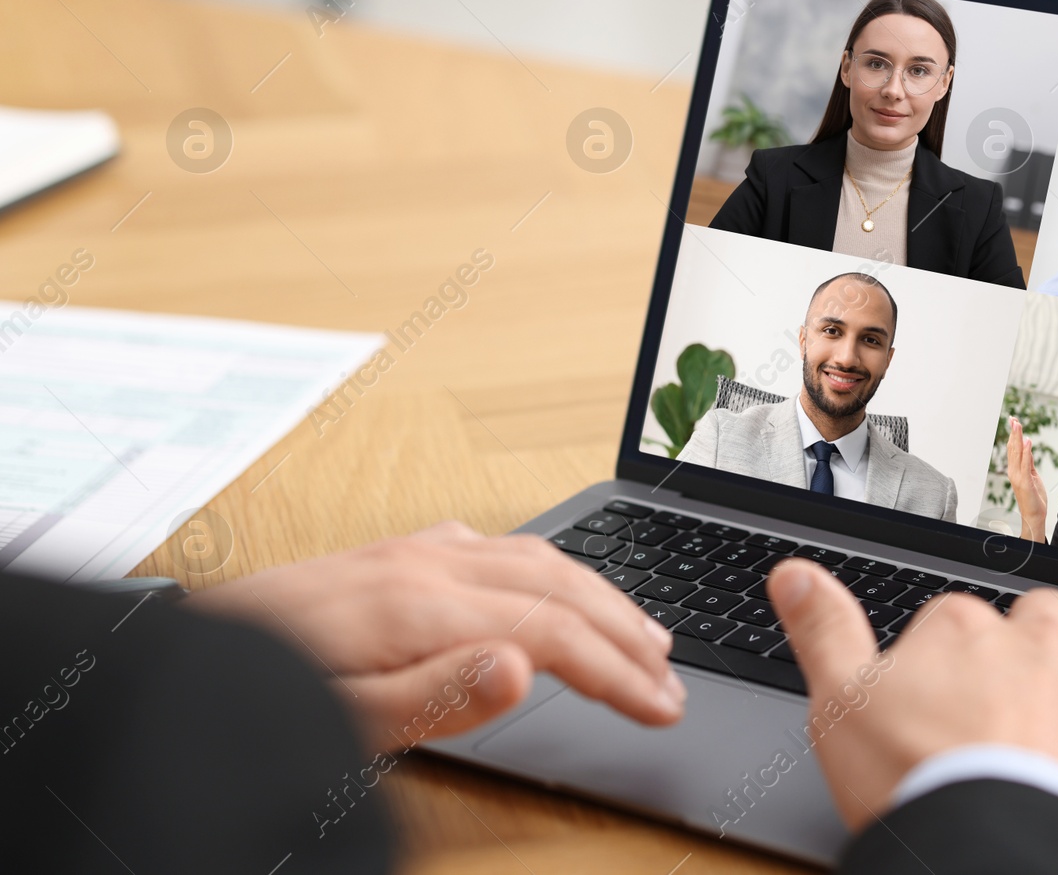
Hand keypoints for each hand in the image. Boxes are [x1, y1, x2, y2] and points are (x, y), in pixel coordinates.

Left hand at [188, 521, 683, 746]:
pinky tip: (551, 586)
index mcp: (419, 603)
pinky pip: (496, 546)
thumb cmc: (255, 698)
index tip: (663, 707)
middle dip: (626, 632)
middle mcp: (424, 563)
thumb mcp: (339, 721)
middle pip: (557, 586)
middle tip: (673, 680)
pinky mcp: (393, 556)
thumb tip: (526, 664)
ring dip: (600, 594)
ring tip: (644, 633)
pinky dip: (549, 567)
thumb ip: (434, 694)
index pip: (551, 632)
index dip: (617, 672)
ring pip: (534, 558)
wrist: (175, 661)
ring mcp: (409, 552)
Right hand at [768, 559, 1057, 832]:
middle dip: (1035, 637)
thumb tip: (792, 573)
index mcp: (963, 633)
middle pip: (1043, 618)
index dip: (943, 652)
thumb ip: (822, 629)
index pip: (952, 618)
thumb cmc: (914, 779)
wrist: (990, 843)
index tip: (929, 687)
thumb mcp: (838, 701)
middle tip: (1019, 673)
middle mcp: (1039, 647)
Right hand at [1005, 416, 1048, 542]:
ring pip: (1017, 453)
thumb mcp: (1033, 476)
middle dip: (1013, 432)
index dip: (1013, 434)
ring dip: (1018, 438)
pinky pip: (1026, 464)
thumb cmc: (1034, 498)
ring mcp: (1018, 477)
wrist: (1034, 516)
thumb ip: (1029, 463)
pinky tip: (1027, 441)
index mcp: (1015, 470)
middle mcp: (1014, 472)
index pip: (1013, 448)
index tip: (1014, 421)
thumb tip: (1028, 448)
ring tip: (1018, 425)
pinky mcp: (1025, 482)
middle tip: (1013, 418)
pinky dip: (1026, 452)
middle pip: (1013, 448)